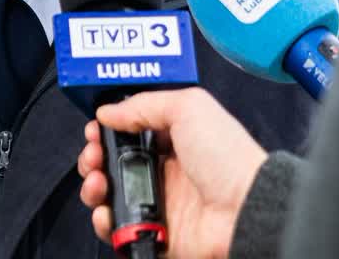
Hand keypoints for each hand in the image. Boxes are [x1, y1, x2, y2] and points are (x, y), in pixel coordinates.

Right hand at [78, 88, 266, 258]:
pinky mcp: (155, 234)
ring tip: (97, 182)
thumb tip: (109, 111)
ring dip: (94, 186)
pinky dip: (105, 222)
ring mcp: (160, 204)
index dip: (109, 129)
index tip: (96, 128)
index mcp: (176, 141)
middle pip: (115, 163)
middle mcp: (166, 172)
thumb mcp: (189, 108)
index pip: (132, 132)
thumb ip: (145, 104)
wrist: (244, 210)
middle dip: (95, 156)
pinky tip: (107, 210)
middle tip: (94, 154)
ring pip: (110, 196)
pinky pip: (118, 230)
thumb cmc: (229, 159)